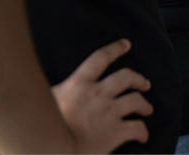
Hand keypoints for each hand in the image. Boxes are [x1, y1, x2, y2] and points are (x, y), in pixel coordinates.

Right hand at [52, 38, 152, 152]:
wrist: (50, 147)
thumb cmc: (41, 126)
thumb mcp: (43, 100)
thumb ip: (54, 92)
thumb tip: (49, 90)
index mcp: (79, 84)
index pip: (100, 58)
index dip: (115, 49)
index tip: (125, 44)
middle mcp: (98, 94)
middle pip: (126, 77)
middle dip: (138, 79)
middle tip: (144, 83)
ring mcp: (109, 112)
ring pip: (136, 100)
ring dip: (144, 104)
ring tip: (147, 108)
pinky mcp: (116, 132)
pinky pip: (137, 128)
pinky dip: (143, 131)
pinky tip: (143, 136)